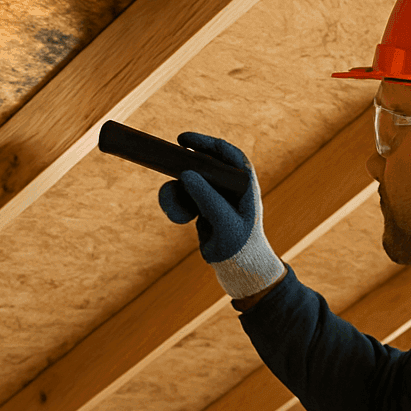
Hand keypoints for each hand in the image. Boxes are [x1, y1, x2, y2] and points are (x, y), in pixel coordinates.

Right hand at [158, 133, 284, 299]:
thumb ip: (207, 197)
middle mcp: (230, 184)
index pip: (226, 152)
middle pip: (203, 162)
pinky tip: (180, 217)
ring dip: (176, 191)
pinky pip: (183, 197)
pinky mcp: (203, 207)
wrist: (239, 269)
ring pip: (188, 181)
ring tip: (178, 212)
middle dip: (184, 163)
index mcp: (244, 181)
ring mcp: (216, 195)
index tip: (183, 141)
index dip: (205, 142)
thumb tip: (186, 174)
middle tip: (167, 159)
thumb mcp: (223, 221)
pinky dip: (176, 204)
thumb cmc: (240, 245)